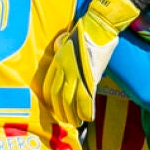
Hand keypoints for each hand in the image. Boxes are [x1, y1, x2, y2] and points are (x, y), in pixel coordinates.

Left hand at [47, 0, 144, 126]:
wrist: (99, 26)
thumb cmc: (85, 31)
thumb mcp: (66, 40)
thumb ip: (62, 49)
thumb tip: (60, 48)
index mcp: (57, 62)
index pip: (49, 86)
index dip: (51, 100)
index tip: (53, 108)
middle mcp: (63, 70)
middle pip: (58, 96)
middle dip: (61, 111)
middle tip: (65, 121)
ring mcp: (76, 74)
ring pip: (70, 101)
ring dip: (72, 115)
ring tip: (76, 124)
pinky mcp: (89, 77)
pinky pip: (85, 98)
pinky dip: (86, 110)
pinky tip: (88, 118)